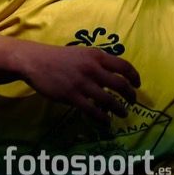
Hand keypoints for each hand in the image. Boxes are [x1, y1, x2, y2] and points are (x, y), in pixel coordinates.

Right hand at [18, 45, 140, 122]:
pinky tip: (106, 121)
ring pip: (109, 100)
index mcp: (96, 55)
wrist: (36, 61)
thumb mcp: (82, 53)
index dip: (134, 76)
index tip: (138, 84)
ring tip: (123, 113)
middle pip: (120, 84)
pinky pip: (92, 110)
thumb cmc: (59, 57)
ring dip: (119, 108)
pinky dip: (103, 118)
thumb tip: (114, 74)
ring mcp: (82, 83)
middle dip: (130, 95)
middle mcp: (92, 69)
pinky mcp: (72, 96)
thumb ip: (98, 61)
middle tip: (132, 101)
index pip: (123, 66)